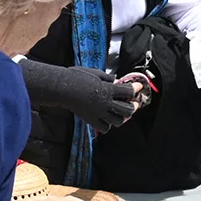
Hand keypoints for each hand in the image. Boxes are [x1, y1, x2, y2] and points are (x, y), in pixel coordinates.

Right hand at [18, 62, 139, 131]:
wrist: (63, 88)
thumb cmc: (77, 77)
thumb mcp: (95, 73)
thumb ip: (107, 77)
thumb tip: (115, 79)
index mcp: (108, 90)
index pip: (128, 91)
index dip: (135, 88)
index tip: (138, 86)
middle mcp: (106, 103)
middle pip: (127, 110)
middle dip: (133, 106)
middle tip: (134, 103)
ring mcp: (99, 113)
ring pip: (118, 121)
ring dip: (122, 117)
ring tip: (122, 112)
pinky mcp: (91, 120)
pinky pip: (104, 128)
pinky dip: (108, 125)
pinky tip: (107, 119)